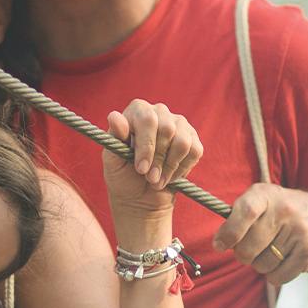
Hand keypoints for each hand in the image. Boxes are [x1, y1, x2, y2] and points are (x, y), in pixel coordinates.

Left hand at [102, 99, 201, 215]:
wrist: (139, 196)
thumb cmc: (122, 175)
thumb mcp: (112, 160)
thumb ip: (114, 138)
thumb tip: (114, 117)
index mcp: (137, 111)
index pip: (147, 120)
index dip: (146, 146)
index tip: (141, 169)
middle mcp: (159, 111)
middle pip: (167, 130)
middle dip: (158, 160)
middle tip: (149, 178)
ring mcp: (179, 123)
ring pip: (182, 142)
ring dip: (170, 166)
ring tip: (157, 180)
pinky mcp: (193, 139)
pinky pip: (195, 151)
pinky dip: (182, 169)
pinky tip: (169, 176)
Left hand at [213, 182, 307, 284]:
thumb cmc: (288, 213)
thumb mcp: (266, 201)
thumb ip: (240, 216)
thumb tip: (218, 243)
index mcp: (267, 194)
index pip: (245, 211)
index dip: (229, 232)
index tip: (220, 245)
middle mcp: (285, 210)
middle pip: (247, 248)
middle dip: (244, 255)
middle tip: (253, 249)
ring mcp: (299, 232)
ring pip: (261, 265)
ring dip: (262, 265)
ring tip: (274, 252)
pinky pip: (277, 276)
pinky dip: (275, 275)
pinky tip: (284, 262)